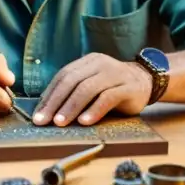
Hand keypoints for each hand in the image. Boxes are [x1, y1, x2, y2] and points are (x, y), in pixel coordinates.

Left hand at [32, 53, 152, 125]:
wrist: (146, 82)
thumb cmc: (113, 88)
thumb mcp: (92, 85)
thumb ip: (74, 92)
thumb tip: (47, 111)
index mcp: (88, 62)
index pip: (63, 76)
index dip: (49, 96)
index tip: (38, 115)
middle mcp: (100, 64)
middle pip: (72, 81)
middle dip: (55, 103)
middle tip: (44, 121)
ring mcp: (115, 73)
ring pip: (88, 88)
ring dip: (71, 107)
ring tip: (60, 123)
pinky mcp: (128, 87)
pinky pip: (108, 97)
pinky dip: (94, 110)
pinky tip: (85, 122)